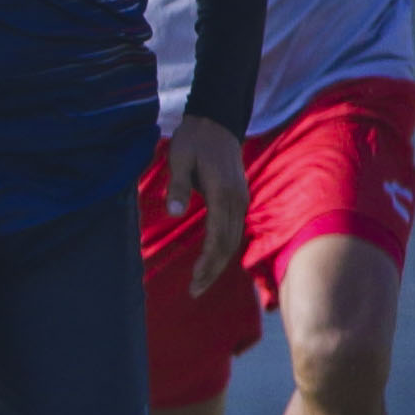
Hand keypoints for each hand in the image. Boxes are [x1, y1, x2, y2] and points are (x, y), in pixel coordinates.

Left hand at [162, 113, 247, 290]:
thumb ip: (176, 185)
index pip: (218, 238)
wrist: (217, 123)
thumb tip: (173, 212)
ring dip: (218, 263)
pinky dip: (223, 249)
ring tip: (200, 282)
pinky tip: (210, 260)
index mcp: (222, 194)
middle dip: (212, 270)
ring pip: (232, 240)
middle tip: (193, 291)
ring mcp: (240, 200)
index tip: (193, 281)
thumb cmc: (193, 140)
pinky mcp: (237, 199)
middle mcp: (237, 201)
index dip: (207, 263)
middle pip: (228, 245)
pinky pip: (233, 230)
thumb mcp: (178, 158)